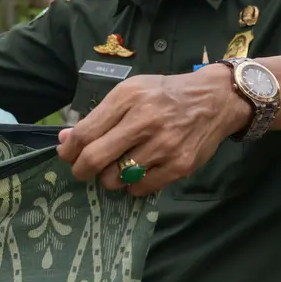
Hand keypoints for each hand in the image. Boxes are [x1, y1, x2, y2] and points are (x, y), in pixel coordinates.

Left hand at [56, 66, 251, 196]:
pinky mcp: (180, 165)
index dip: (69, 150)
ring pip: (116, 178)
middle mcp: (145, 120)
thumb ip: (99, 116)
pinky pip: (141, 188)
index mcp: (128, 98)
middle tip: (83, 171)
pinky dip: (133, 185)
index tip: (68, 155)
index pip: (85, 133)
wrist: (214, 100)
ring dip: (110, 178)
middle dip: (81, 170)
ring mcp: (164, 145)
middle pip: (95, 158)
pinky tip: (138, 173)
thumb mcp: (130, 93)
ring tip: (117, 167)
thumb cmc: (164, 95)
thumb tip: (65, 140)